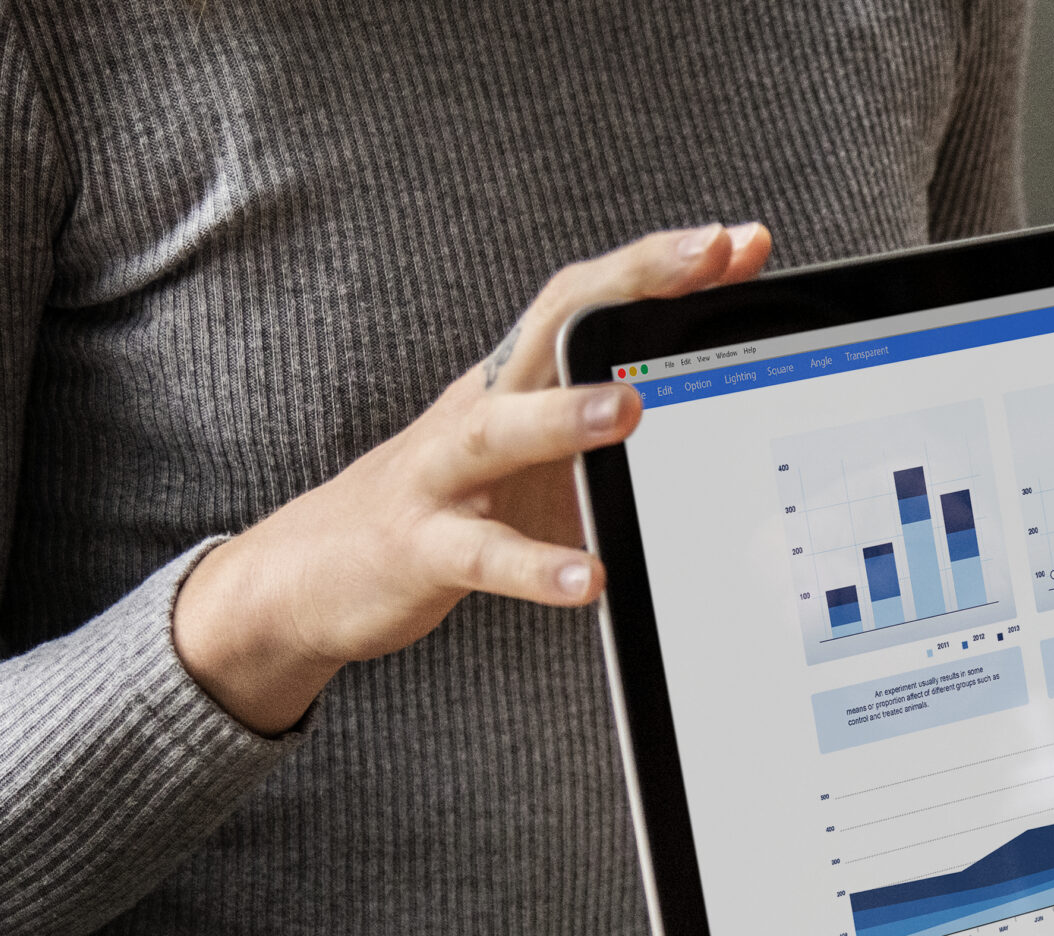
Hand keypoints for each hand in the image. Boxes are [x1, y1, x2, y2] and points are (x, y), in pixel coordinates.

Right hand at [174, 222, 776, 734]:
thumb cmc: (454, 502)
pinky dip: (534, 566)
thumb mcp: (537, 451)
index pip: (587, 299)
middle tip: (707, 257)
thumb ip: (608, 414)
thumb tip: (702, 392)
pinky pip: (481, 555)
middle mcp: (479, 407)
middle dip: (628, 285)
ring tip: (632, 408)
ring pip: (499, 429)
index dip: (656, 264)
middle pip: (551, 326)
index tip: (736, 240)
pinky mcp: (420, 548)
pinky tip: (585, 577)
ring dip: (567, 415)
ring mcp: (443, 475)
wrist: (316, 570)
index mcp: (516, 381)